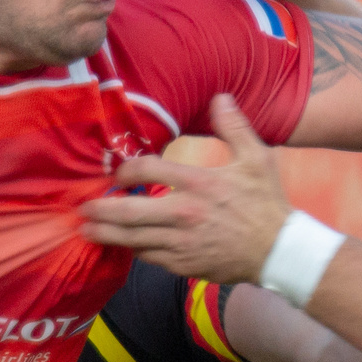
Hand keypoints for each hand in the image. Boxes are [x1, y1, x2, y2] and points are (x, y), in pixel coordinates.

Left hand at [80, 96, 295, 281]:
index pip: (147, 171)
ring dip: (106, 234)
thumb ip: (234, 127)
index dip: (125, 170)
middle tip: (83, 206)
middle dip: (101, 209)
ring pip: (133, 239)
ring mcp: (182, 242)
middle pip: (129, 211)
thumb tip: (220, 97)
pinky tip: (121, 245)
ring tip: (87, 229)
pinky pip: (149, 258)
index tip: (118, 174)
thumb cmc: (266, 203)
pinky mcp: (184, 264)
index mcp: (199, 183)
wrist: (279, 251)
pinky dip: (132, 251)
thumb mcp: (256, 159)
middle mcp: (185, 213)